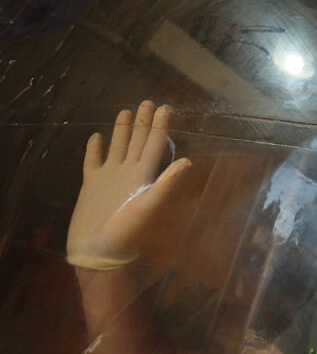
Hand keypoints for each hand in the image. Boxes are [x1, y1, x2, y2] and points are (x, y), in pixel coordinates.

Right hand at [67, 101, 190, 264]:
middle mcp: (128, 172)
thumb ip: (167, 184)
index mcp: (143, 175)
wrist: (98, 252)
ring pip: (118, 147)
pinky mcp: (91, 185)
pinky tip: (96, 137)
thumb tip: (188, 161)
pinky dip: (95, 149)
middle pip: (138, 141)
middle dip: (143, 122)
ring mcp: (110, 178)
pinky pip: (93, 161)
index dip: (160, 127)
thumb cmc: (126, 232)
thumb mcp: (149, 206)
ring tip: (126, 111)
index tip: (166, 107)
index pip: (154, 145)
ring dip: (122, 130)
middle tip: (148, 101)